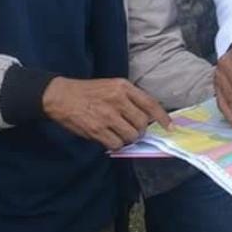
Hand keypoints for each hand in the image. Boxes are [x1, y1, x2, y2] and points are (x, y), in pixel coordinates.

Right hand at [42, 77, 171, 149]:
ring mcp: (107, 116)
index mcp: (124, 87)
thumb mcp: (112, 86)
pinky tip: (109, 139)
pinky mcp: (97, 129)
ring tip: (119, 134)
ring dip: (128, 139)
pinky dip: (116, 145)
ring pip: (131, 136)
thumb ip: (130, 99)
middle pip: (142, 123)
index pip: (151, 104)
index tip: (169, 126)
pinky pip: (116, 144)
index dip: (163, 117)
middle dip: (141, 131)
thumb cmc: (89, 92)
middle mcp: (118, 100)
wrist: (61, 97)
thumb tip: (148, 118)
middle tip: (133, 131)